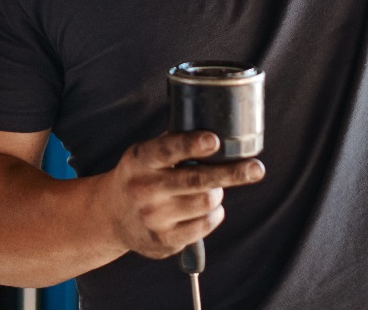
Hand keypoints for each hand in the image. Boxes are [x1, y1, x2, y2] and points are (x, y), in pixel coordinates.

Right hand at [94, 131, 264, 259]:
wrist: (111, 216)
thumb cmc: (139, 177)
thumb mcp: (145, 155)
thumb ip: (173, 144)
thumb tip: (214, 127)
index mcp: (140, 160)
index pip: (167, 149)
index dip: (192, 144)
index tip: (214, 140)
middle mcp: (144, 189)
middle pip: (196, 180)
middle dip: (230, 173)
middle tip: (256, 169)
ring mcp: (153, 217)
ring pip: (205, 203)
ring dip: (217, 194)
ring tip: (212, 190)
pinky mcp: (164, 240)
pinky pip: (204, 225)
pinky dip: (214, 214)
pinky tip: (207, 208)